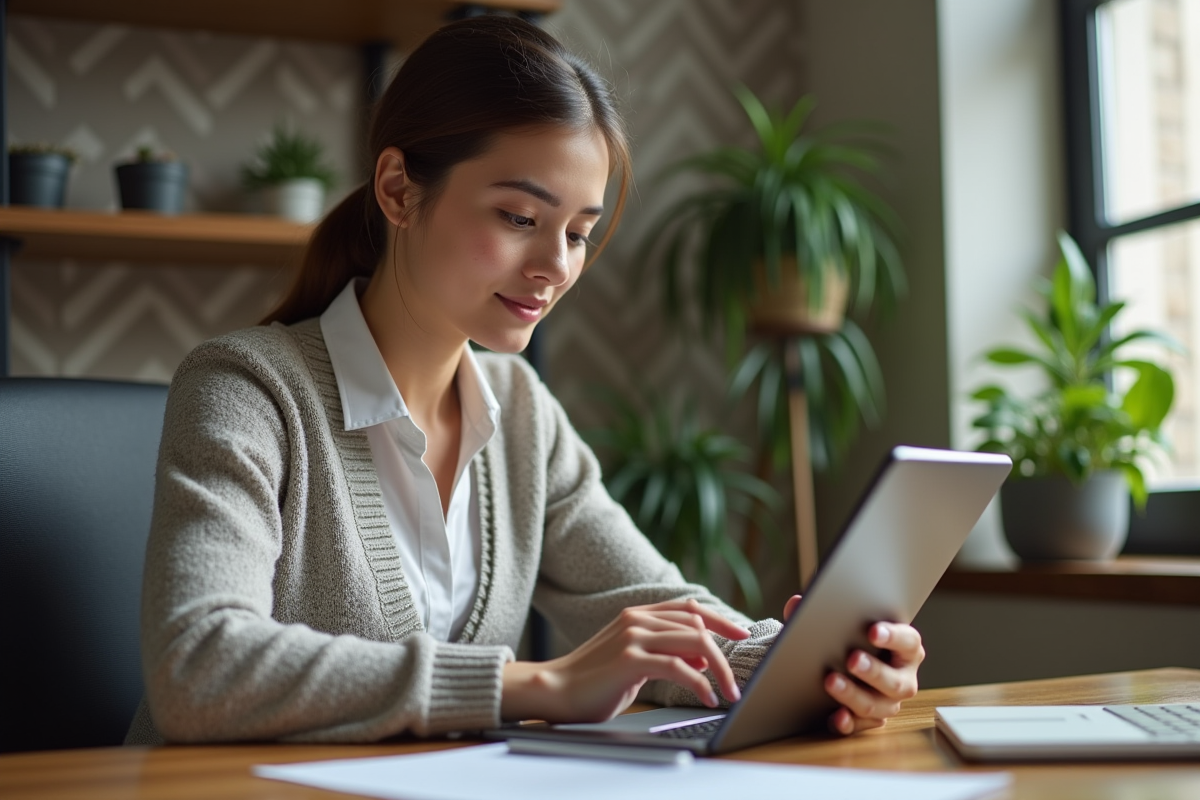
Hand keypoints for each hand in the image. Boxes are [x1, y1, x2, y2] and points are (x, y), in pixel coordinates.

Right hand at [501, 599, 749, 723]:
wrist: (556, 690)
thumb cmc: (595, 681)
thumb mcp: (636, 661)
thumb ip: (666, 654)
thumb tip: (703, 659)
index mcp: (638, 614)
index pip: (689, 609)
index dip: (720, 620)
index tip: (742, 634)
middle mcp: (637, 618)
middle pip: (698, 626)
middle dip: (726, 654)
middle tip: (737, 682)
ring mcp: (633, 636)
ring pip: (694, 643)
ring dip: (720, 670)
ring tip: (729, 693)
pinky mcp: (629, 659)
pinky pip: (677, 666)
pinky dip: (699, 683)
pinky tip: (707, 696)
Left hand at [782, 594, 924, 735]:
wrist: (845, 661)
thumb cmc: (852, 638)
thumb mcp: (842, 622)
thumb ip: (820, 611)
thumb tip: (796, 603)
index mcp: (906, 648)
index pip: (908, 641)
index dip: (893, 636)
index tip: (873, 631)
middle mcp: (903, 677)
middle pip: (895, 680)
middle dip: (873, 671)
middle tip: (851, 659)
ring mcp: (890, 702)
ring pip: (878, 706)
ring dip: (855, 695)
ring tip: (831, 681)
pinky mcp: (873, 720)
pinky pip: (862, 726)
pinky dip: (849, 722)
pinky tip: (835, 716)